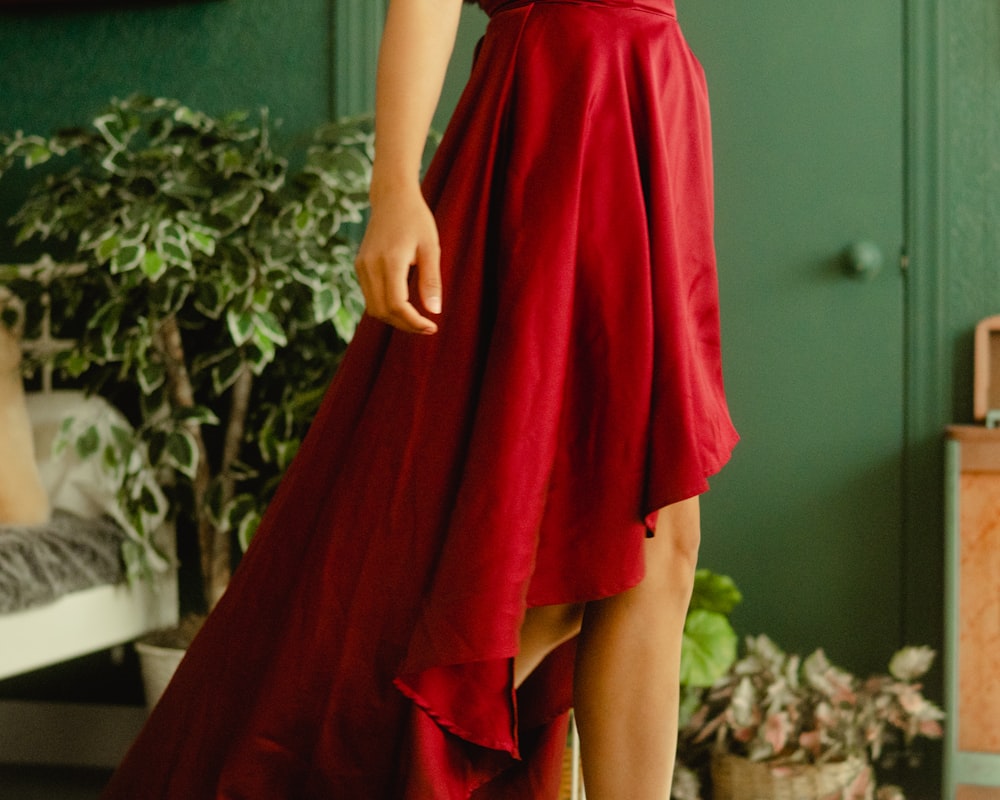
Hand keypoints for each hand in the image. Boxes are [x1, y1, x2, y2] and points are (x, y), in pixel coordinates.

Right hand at [355, 185, 441, 334]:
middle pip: (383, 311)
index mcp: (389, 261)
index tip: (432, 327)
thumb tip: (434, 311)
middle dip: (405, 325)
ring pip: (373, 308)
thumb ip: (431, 280)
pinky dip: (386, 307)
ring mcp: (361, 266)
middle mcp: (370, 266)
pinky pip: (370, 297)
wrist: (391, 197)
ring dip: (394, 319)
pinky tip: (404, 305)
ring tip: (417, 319)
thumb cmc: (416, 219)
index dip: (413, 322)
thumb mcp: (431, 248)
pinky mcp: (359, 266)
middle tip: (427, 327)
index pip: (396, 305)